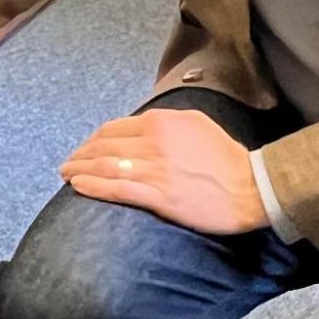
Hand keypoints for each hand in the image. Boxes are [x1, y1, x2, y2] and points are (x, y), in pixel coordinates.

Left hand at [60, 109, 268, 235]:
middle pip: (103, 147)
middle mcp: (154, 142)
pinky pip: (117, 189)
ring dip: (79, 170)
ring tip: (66, 175)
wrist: (252, 188)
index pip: (113, 129)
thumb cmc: (227, 158)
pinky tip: (79, 187)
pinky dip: (93, 187)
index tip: (84, 149)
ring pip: (105, 166)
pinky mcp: (159, 196)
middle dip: (80, 155)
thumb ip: (165, 122)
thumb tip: (141, 127)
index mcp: (161, 122)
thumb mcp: (196, 124)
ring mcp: (155, 170)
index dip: (92, 140)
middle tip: (67, 163)